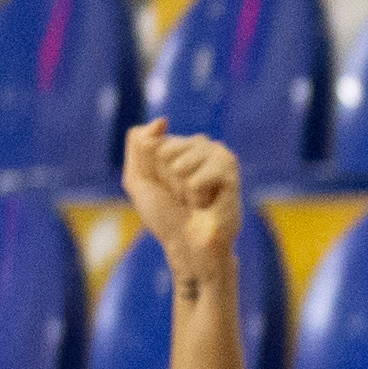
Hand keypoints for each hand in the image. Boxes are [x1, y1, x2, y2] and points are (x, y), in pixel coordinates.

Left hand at [120, 122, 243, 286]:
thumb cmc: (165, 217)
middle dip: (167, 181)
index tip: (166, 190)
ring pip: (180, 165)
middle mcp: (200, 144)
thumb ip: (137, 143)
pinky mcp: (230, 171)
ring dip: (182, 191)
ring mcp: (217, 155)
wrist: (188, 247)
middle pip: (165, 152)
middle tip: (182, 198)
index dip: (153, 172)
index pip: (153, 144)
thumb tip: (163, 120)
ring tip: (195, 202)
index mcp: (179, 144)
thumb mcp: (137, 178)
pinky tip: (208, 205)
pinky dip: (196, 197)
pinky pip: (197, 178)